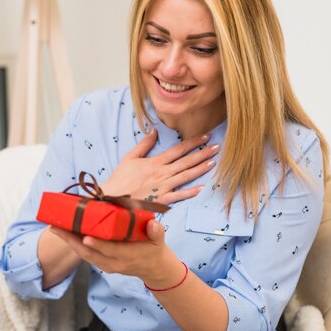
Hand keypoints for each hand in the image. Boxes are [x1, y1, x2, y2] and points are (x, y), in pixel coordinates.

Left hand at [49, 220, 181, 285]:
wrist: (153, 268)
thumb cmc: (154, 250)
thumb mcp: (159, 240)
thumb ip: (156, 232)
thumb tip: (154, 224)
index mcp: (127, 256)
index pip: (109, 250)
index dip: (97, 244)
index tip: (85, 237)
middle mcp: (114, 263)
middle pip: (89, 253)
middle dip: (71, 241)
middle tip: (56, 227)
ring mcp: (106, 265)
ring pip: (84, 255)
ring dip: (69, 242)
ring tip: (56, 227)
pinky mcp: (102, 264)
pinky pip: (86, 255)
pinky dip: (75, 245)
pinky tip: (66, 233)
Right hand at [100, 129, 218, 204]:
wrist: (112, 198)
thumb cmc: (120, 179)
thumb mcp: (130, 157)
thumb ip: (144, 144)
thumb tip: (154, 130)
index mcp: (155, 162)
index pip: (178, 149)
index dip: (193, 142)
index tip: (206, 137)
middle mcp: (162, 173)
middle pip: (186, 161)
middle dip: (203, 153)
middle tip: (218, 147)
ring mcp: (163, 187)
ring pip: (186, 176)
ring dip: (201, 169)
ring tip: (214, 162)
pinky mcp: (161, 200)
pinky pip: (178, 196)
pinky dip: (190, 192)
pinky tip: (202, 188)